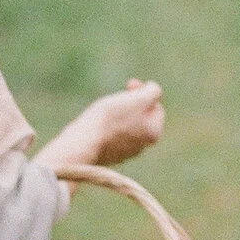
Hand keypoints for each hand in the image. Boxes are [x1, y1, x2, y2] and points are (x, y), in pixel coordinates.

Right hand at [41, 77, 165, 175]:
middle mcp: (142, 146)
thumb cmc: (110, 119)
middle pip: (141, 117)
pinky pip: (112, 136)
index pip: (156, 107)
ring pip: (126, 126)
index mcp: (153, 133)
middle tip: (117, 96)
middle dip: (131, 103)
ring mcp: (124, 152)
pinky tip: (97, 124)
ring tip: (105, 111)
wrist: (83, 143)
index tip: (128, 84)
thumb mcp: (138, 99)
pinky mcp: (108, 155)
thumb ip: (153, 91)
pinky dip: (108, 126)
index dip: (143, 91)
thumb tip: (154, 90)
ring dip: (119, 114)